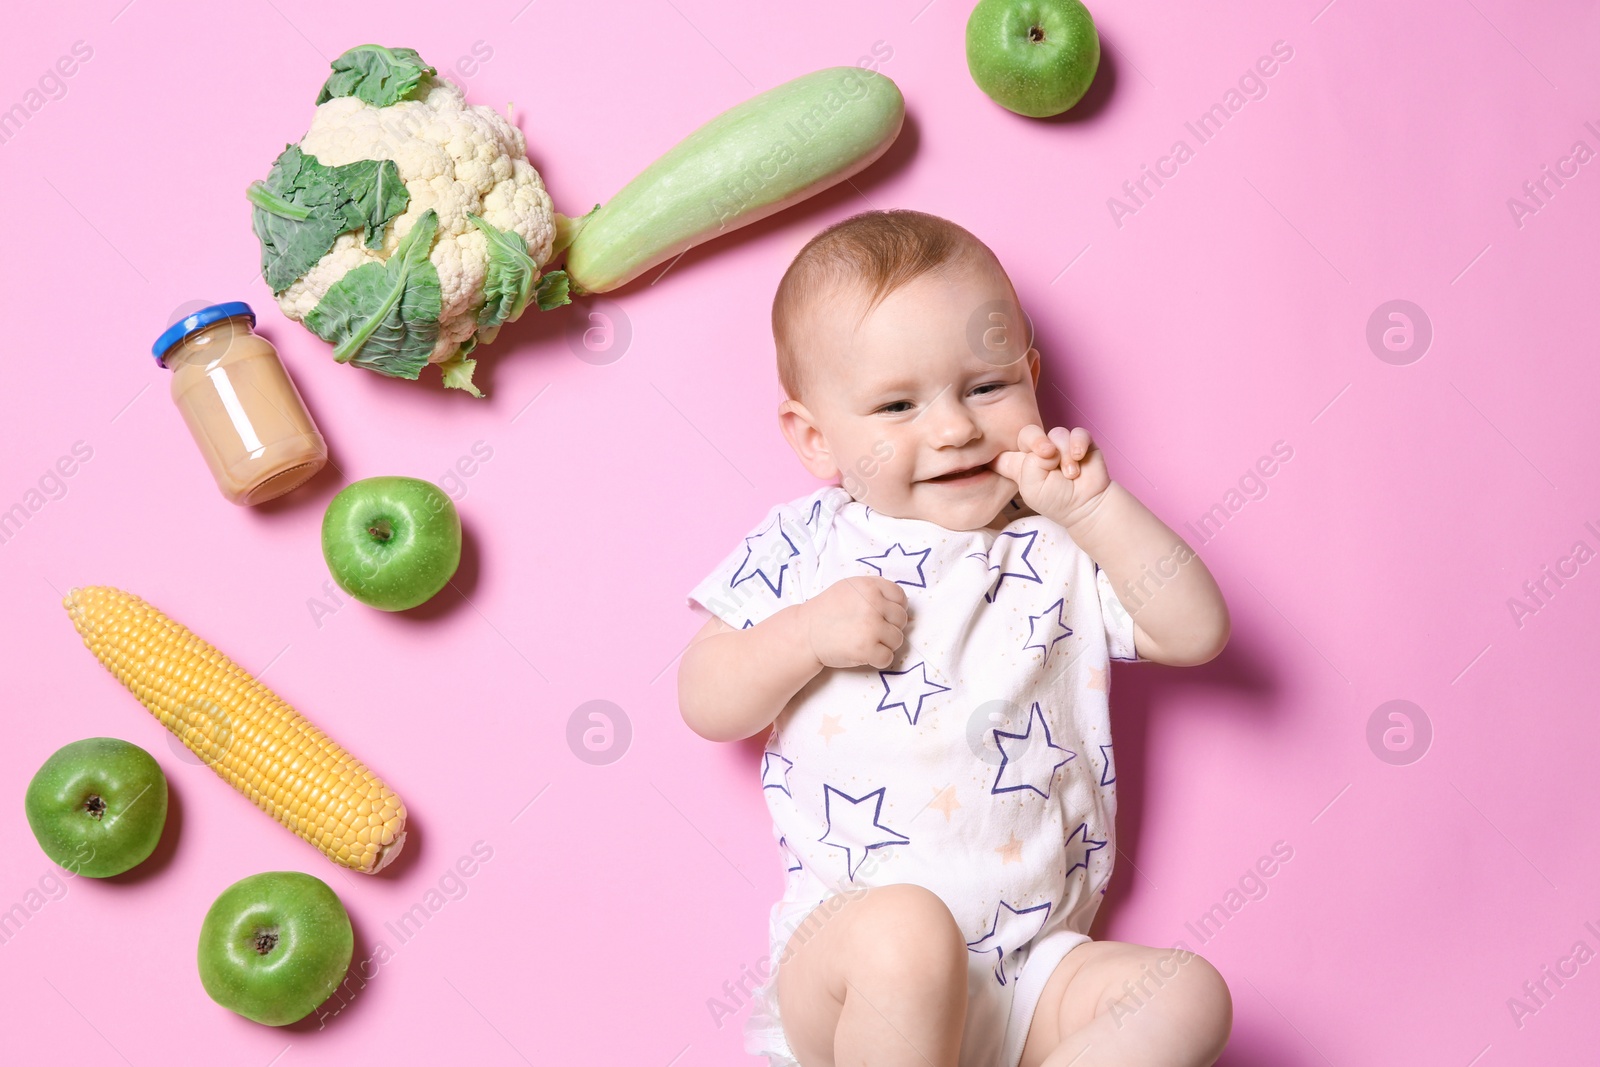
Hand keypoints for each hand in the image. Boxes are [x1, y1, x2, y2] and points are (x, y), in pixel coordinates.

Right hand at [801, 577, 907, 669]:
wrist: (805, 633)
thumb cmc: (827, 611)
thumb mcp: (850, 588)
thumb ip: (874, 591)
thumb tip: (900, 605)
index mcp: (870, 586)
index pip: (901, 597)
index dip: (895, 608)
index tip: (883, 616)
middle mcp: (873, 604)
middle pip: (901, 620)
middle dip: (890, 627)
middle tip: (871, 631)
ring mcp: (871, 627)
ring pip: (897, 640)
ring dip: (885, 644)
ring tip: (865, 641)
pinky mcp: (867, 648)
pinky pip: (888, 658)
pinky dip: (878, 659)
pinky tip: (864, 653)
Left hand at [991, 425, 1110, 527]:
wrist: (1086, 505)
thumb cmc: (1055, 500)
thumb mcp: (1031, 488)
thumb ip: (1029, 464)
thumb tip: (1046, 447)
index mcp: (1020, 463)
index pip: (1002, 448)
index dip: (1000, 447)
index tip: (1012, 460)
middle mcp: (1038, 451)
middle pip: (1029, 432)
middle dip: (1037, 440)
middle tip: (1048, 453)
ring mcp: (1059, 445)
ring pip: (1056, 434)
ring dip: (1064, 455)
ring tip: (1070, 474)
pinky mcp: (1079, 442)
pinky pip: (1077, 432)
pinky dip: (1078, 444)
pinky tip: (1079, 457)